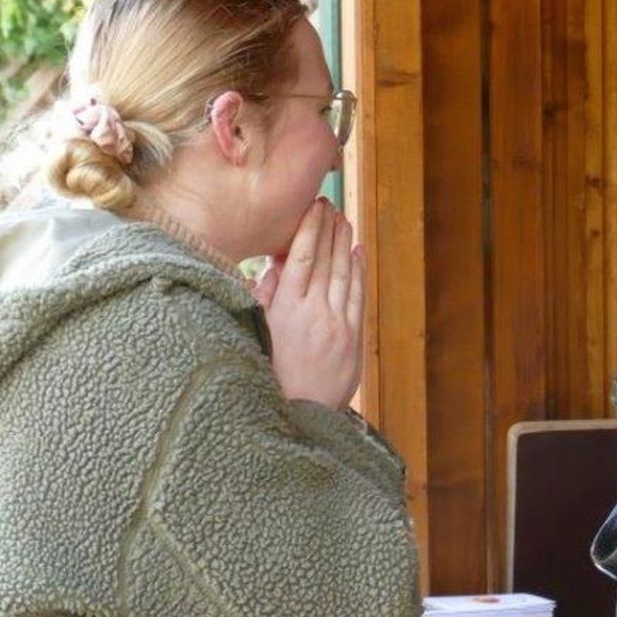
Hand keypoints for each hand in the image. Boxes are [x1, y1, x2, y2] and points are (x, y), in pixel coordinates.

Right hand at [255, 198, 363, 406]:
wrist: (298, 413)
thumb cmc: (270, 374)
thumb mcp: (257, 332)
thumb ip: (264, 298)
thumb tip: (273, 267)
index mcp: (285, 307)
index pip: (300, 256)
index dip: (309, 228)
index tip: (313, 207)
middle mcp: (314, 310)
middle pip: (324, 259)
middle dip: (328, 228)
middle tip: (330, 203)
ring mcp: (337, 323)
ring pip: (344, 274)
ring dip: (344, 244)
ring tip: (344, 221)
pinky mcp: (354, 337)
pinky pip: (358, 296)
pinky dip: (359, 272)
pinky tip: (358, 253)